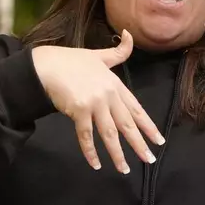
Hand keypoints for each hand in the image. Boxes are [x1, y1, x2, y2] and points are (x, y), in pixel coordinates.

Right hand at [32, 30, 164, 173]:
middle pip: (127, 124)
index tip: (159, 140)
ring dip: (118, 154)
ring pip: (110, 133)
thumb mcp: (98, 54)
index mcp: (115, 84)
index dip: (148, 125)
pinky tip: (96, 164)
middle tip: (149, 159)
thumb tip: (130, 34)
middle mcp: (108, 94)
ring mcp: (94, 103)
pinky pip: (86, 136)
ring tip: (125, 169)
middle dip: (139, 144)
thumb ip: (117, 51)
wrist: (46, 65)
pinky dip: (91, 151)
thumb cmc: (70, 60)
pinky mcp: (79, 110)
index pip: (136, 108)